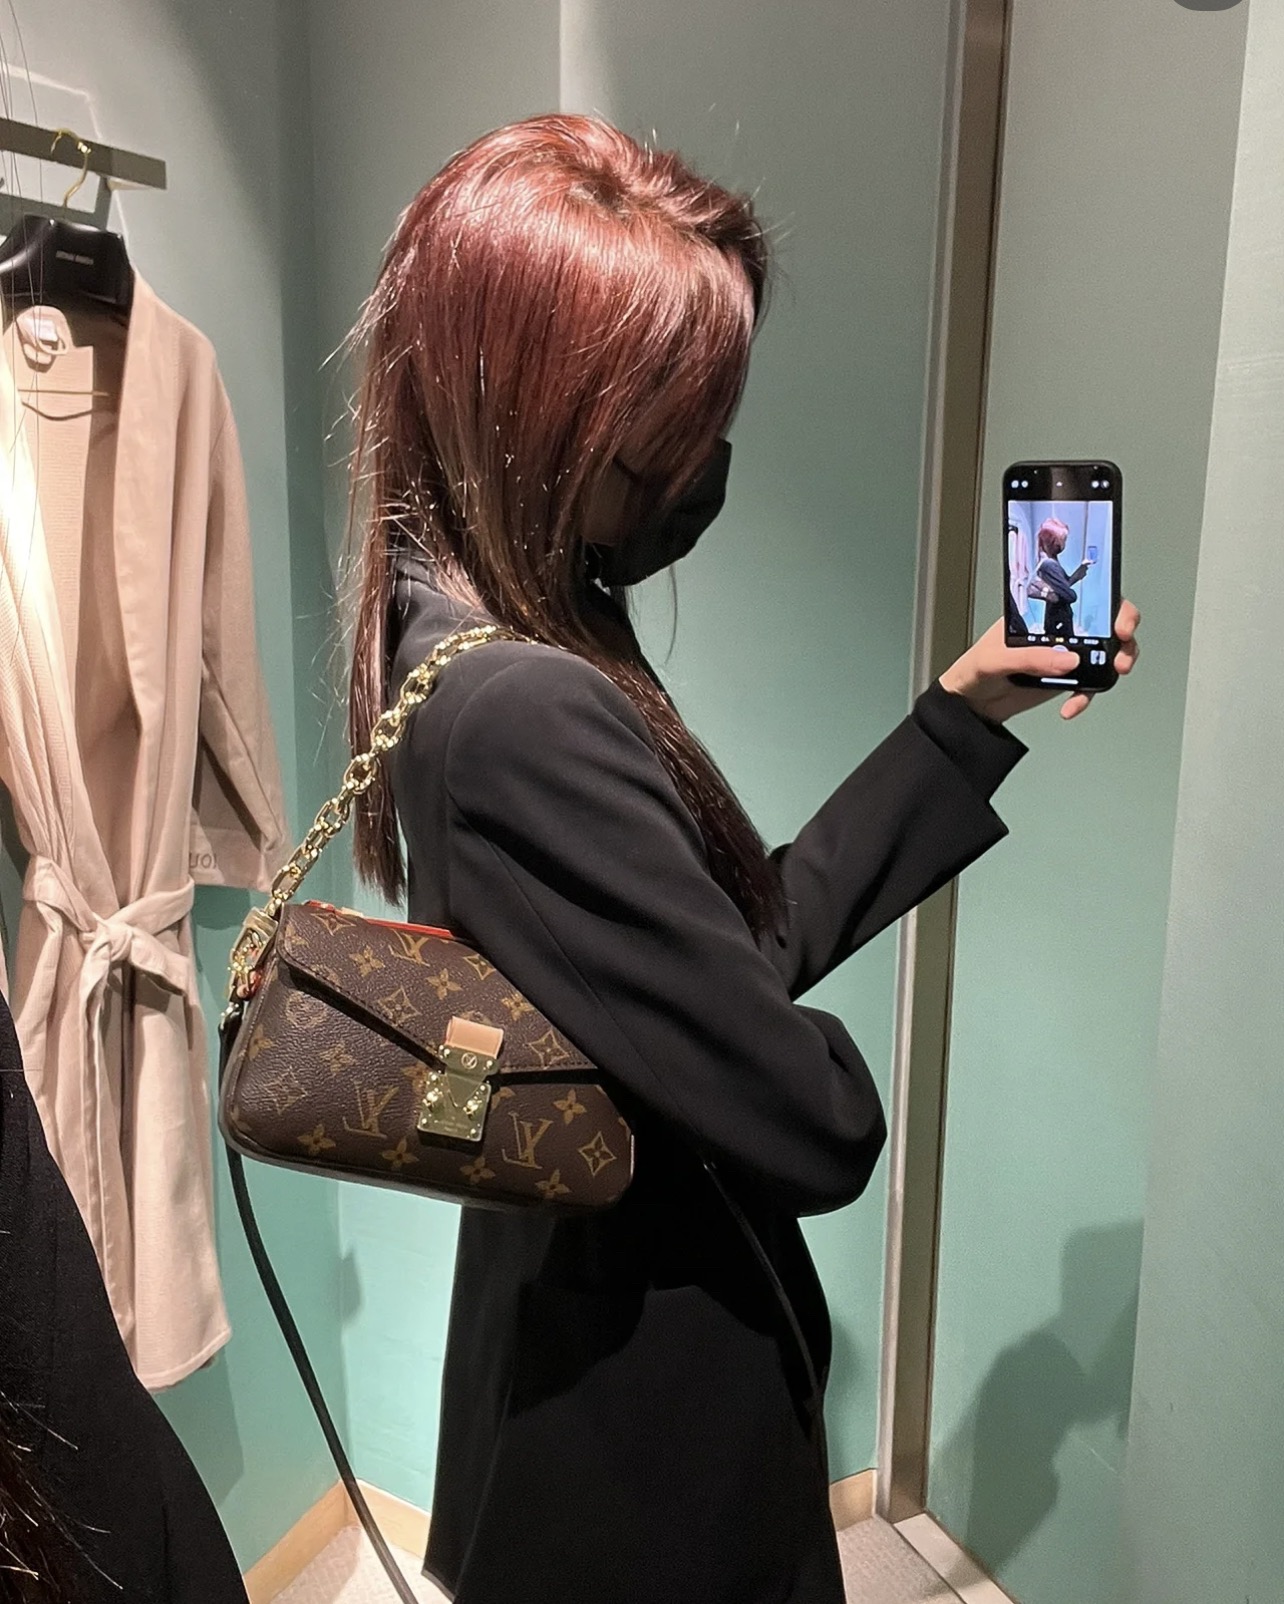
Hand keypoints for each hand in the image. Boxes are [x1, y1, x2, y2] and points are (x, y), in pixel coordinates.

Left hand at [939, 600, 1140, 723]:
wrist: (971, 705)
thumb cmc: (974, 669)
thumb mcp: (995, 658)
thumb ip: (1029, 658)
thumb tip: (1068, 661)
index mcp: (1041, 611)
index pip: (1081, 594)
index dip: (1107, 598)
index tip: (1116, 616)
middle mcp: (1058, 628)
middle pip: (1105, 619)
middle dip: (1124, 628)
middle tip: (1123, 642)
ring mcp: (1065, 654)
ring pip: (1106, 651)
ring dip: (1118, 659)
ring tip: (1116, 671)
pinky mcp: (1066, 678)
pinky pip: (1090, 684)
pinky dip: (1088, 695)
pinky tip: (1072, 706)